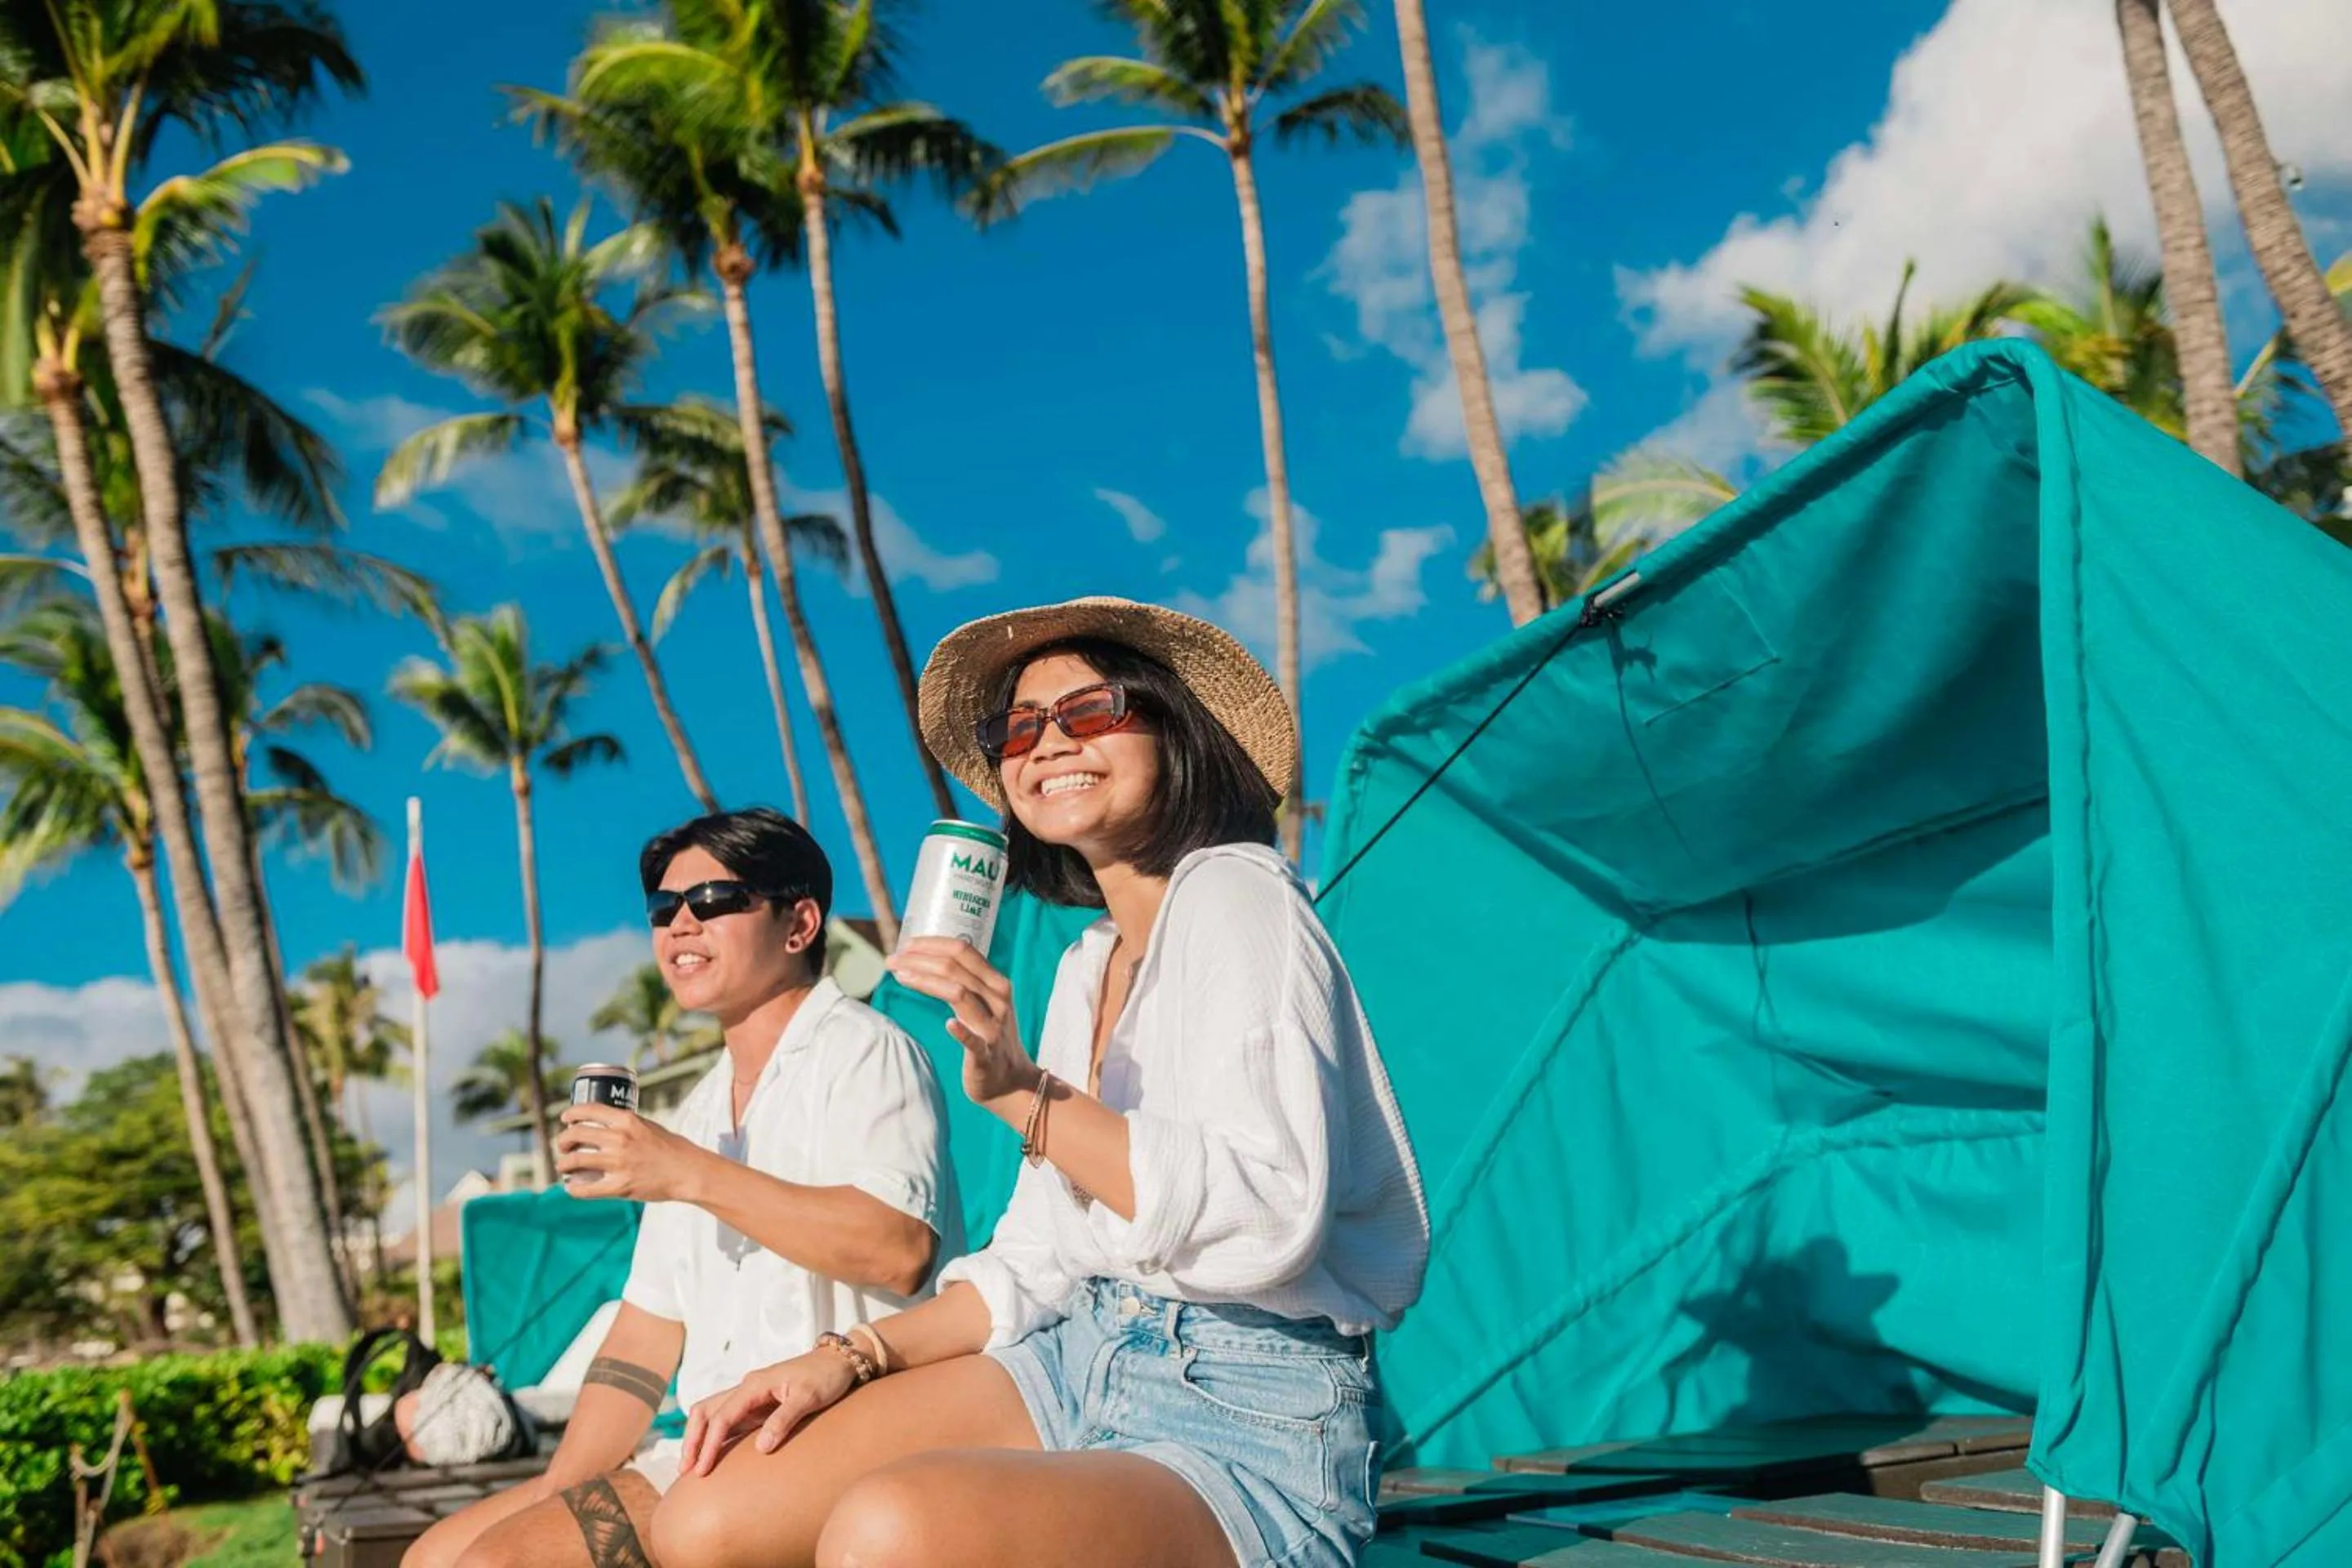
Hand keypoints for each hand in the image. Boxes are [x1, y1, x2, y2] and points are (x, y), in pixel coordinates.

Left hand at [554, 1106, 707, 1202]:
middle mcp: (619, 1139)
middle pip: (576, 1134)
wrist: (689, 1172)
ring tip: (563, 1166)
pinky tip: (571, 1187)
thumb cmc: (672, 1149)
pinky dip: (573, 1189)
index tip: (565, 1118)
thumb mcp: (649, 1126)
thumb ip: (626, 1125)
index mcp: (627, 1120)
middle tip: (562, 1145)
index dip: (571, 1113)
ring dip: (563, 1163)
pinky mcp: (619, 1186)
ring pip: (574, 1160)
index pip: (588, 1110)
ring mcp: (618, 1163)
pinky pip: (585, 1189)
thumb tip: (604, 1125)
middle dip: (563, 1140)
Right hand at [677, 1348, 858, 1476]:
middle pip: (706, 1411)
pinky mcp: (758, 1404)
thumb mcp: (808, 1397)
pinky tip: (714, 1453)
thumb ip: (784, 1420)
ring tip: (692, 1466)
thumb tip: (760, 1447)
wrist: (839, 1361)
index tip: (701, 1469)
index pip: (722, 1417)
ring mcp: (751, 1396)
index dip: (709, 1444)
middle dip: (692, 1440)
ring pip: (713, 1413)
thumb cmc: (826, 1377)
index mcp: (755, 1384)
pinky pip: (729, 1418)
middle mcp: (747, 1388)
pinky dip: (715, 1435)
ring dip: (700, 1437)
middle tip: (685, 1470)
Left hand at [885, 937, 1040, 1110]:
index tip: (905, 944)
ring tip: (899, 976)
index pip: (963, 951)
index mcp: (996, 983)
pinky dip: (961, 1031)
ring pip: (959, 994)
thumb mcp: (986, 1002)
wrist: (1012, 1080)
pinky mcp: (986, 1055)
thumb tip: (927, 959)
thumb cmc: (990, 1035)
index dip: (932, 944)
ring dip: (925, 981)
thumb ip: (966, 981)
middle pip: (955, 968)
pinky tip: (947, 1024)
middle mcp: (997, 1000)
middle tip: (892, 960)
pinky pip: (974, 1041)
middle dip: (919, 959)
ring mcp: (993, 1027)